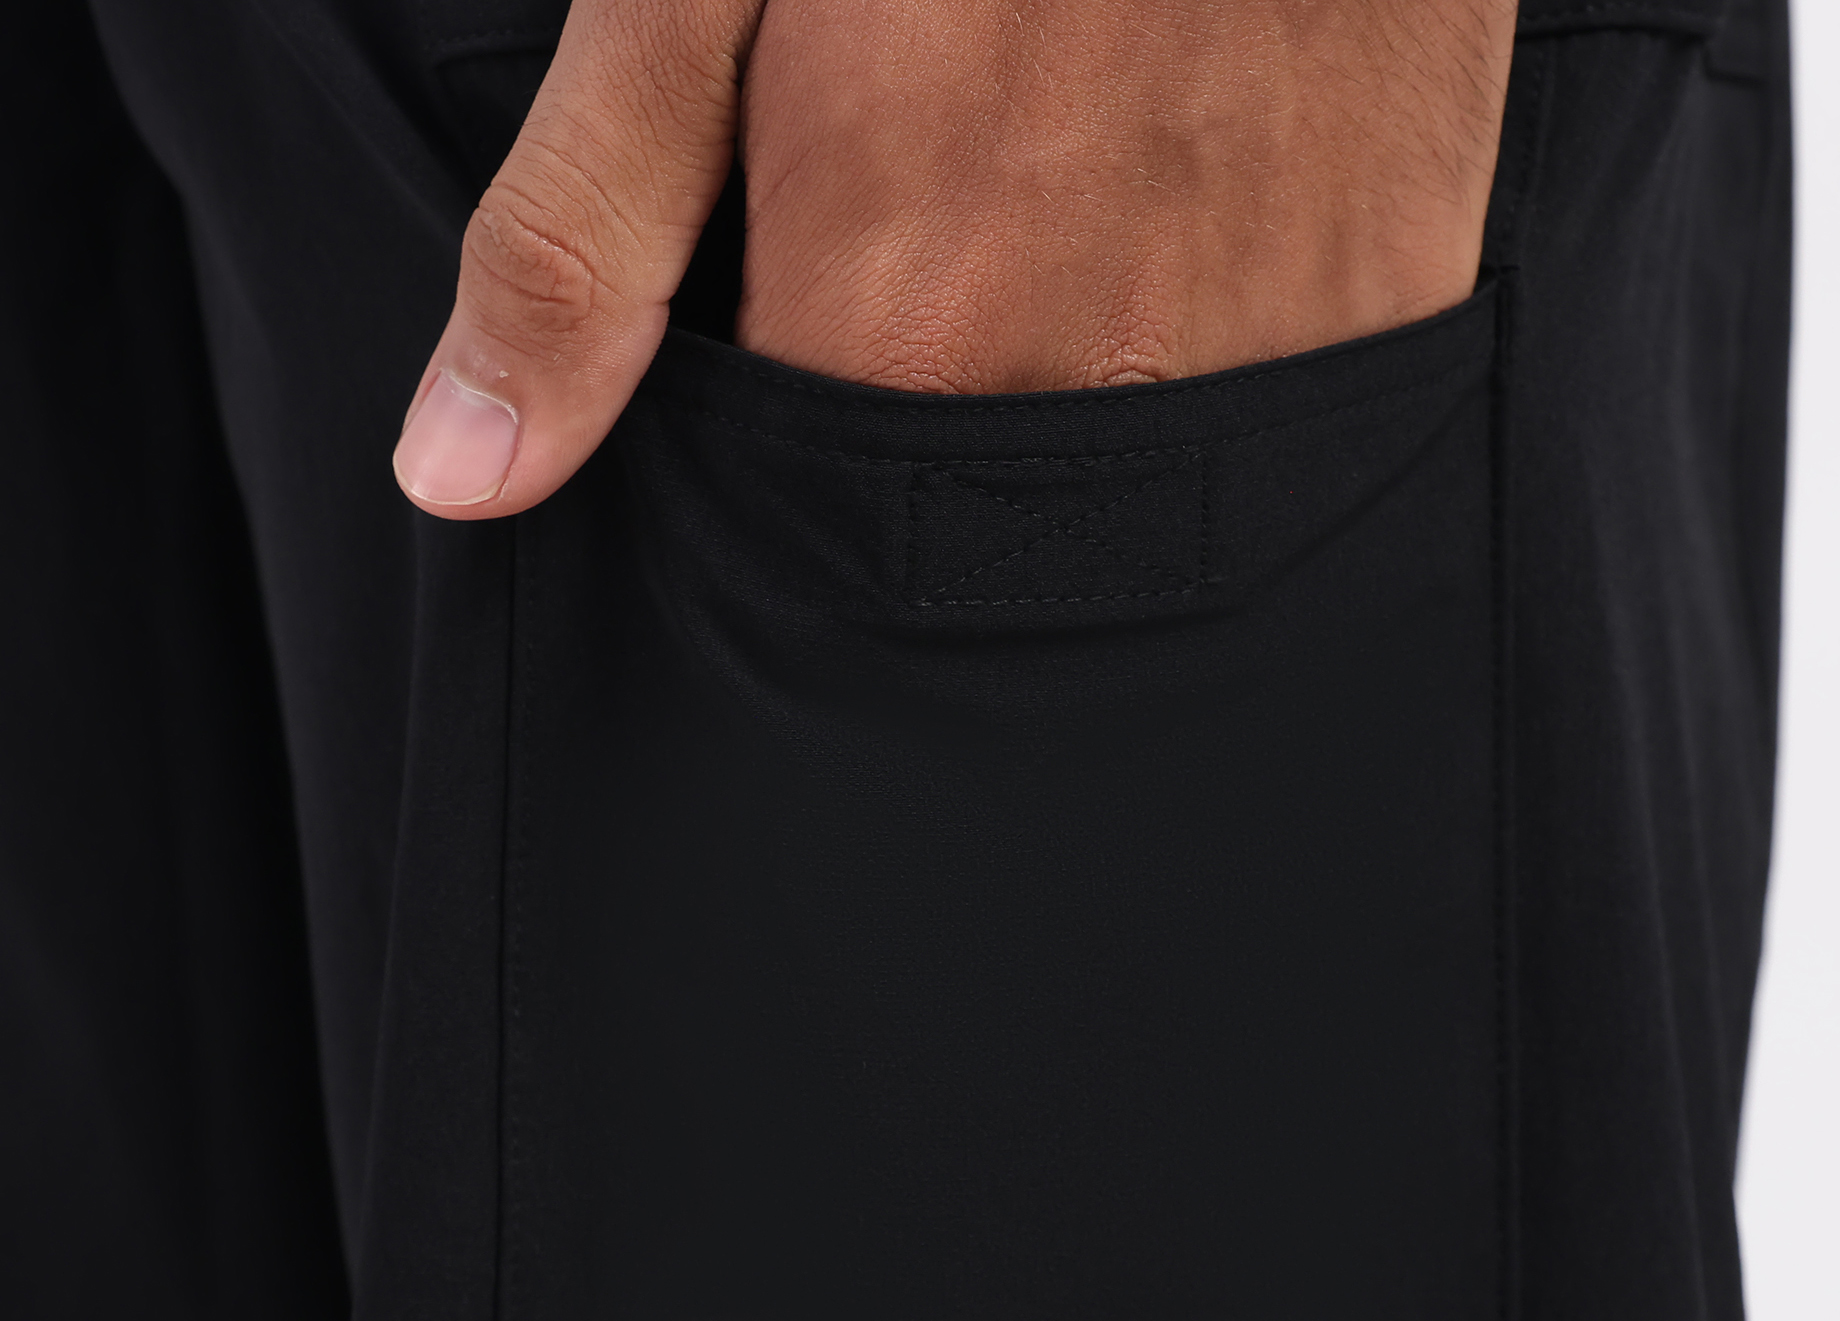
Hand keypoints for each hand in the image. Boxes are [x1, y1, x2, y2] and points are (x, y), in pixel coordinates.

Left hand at [392, 0, 1517, 519]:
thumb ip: (579, 250)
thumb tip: (462, 475)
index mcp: (894, 330)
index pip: (798, 542)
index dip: (782, 481)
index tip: (805, 371)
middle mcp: (1074, 392)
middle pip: (959, 546)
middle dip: (931, 453)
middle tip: (957, 278)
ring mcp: (1249, 365)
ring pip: (1114, 505)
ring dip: (1075, 410)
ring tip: (1066, 258)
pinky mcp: (1382, 303)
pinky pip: (1267, 434)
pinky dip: (1217, 376)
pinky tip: (1184, 261)